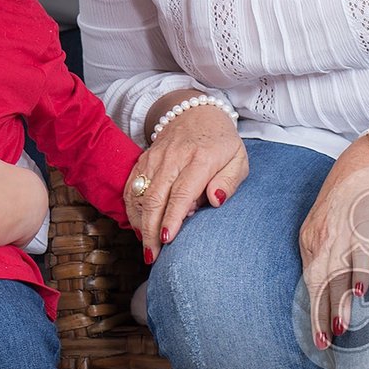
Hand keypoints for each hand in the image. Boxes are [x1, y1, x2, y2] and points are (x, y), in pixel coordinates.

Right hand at [129, 105, 247, 262]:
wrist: (196, 112)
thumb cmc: (221, 142)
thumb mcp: (238, 159)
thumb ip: (229, 181)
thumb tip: (216, 201)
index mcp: (200, 158)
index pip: (182, 191)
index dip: (173, 217)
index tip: (167, 239)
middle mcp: (174, 157)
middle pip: (155, 196)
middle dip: (151, 229)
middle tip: (152, 255)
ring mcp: (156, 157)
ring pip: (140, 194)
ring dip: (139, 223)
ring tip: (146, 246)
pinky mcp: (144, 159)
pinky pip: (131, 186)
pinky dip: (131, 208)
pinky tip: (137, 226)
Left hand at [298, 139, 368, 348]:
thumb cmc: (351, 192)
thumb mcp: (329, 221)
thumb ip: (327, 249)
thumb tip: (333, 283)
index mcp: (309, 237)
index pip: (308, 279)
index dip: (313, 308)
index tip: (317, 334)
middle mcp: (320, 236)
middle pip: (318, 281)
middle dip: (319, 314)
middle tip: (323, 344)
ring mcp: (341, 231)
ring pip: (337, 274)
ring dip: (338, 304)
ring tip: (339, 331)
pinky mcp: (363, 224)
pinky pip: (360, 255)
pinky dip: (359, 274)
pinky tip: (361, 295)